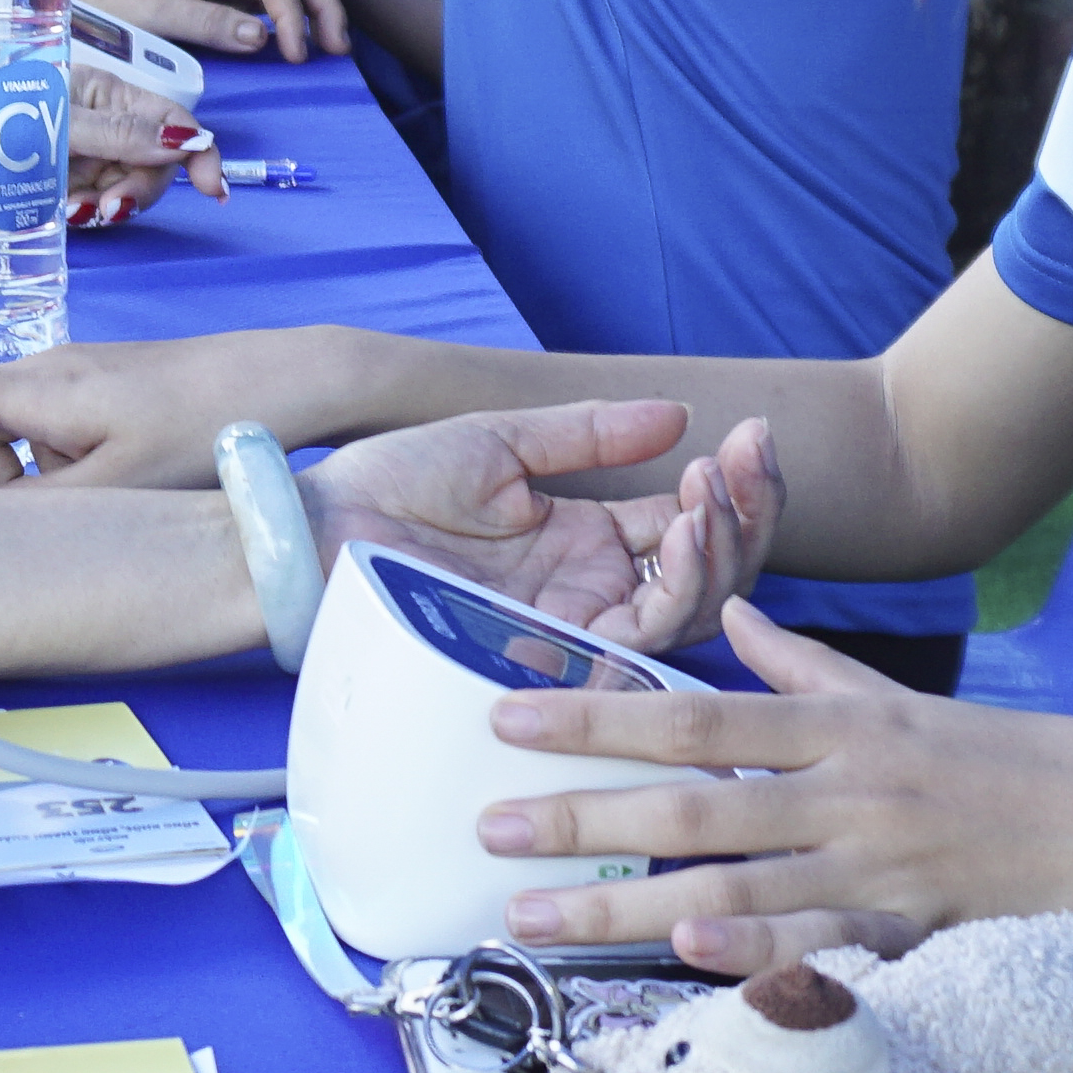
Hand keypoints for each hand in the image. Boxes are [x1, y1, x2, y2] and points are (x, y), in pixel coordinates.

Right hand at [0, 328, 318, 485]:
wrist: (283, 381)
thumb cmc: (205, 431)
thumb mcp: (115, 491)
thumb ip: (31, 509)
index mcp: (35, 390)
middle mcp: (42, 372)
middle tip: (14, 512)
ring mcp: (71, 377)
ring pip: (1, 432)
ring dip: (13, 476)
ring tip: (85, 500)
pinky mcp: (98, 387)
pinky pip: (40, 429)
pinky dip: (46, 466)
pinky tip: (106, 487)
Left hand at [61, 66, 219, 226]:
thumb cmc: (0, 112)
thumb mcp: (63, 120)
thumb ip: (122, 133)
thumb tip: (191, 142)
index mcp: (110, 97)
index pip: (171, 122)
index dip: (199, 153)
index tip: (211, 189)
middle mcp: (105, 128)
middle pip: (153, 166)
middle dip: (139, 190)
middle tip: (111, 207)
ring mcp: (86, 160)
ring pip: (124, 193)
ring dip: (106, 208)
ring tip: (72, 209)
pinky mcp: (65, 189)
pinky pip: (94, 209)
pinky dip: (84, 215)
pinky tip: (64, 211)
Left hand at [69, 0, 348, 59]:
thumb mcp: (157, 14)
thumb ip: (210, 24)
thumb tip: (262, 37)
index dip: (294, 17)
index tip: (296, 56)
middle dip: (323, 5)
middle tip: (338, 47)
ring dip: (314, 8)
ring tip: (331, 45)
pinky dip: (292, 15)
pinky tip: (300, 42)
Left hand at [295, 402, 734, 645]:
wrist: (318, 532)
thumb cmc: (390, 488)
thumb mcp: (500, 444)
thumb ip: (588, 435)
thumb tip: (677, 415)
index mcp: (589, 544)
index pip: (690, 527)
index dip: (736, 487)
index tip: (754, 436)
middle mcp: (593, 593)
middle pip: (709, 577)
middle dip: (747, 518)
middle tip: (751, 460)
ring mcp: (573, 628)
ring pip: (687, 614)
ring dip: (716, 550)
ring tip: (709, 492)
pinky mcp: (546, 657)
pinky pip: (631, 649)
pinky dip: (670, 594)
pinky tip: (676, 538)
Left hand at [465, 590, 1072, 978]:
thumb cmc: (1009, 767)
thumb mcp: (902, 701)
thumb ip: (808, 666)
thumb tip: (738, 616)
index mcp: (838, 727)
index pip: (692, 716)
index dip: (595, 718)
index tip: (505, 718)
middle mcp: (846, 792)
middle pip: (691, 804)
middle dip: (581, 817)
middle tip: (487, 826)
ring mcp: (877, 867)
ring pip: (732, 882)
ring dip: (624, 905)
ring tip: (532, 919)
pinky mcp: (913, 935)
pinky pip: (819, 946)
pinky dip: (753, 948)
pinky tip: (687, 954)